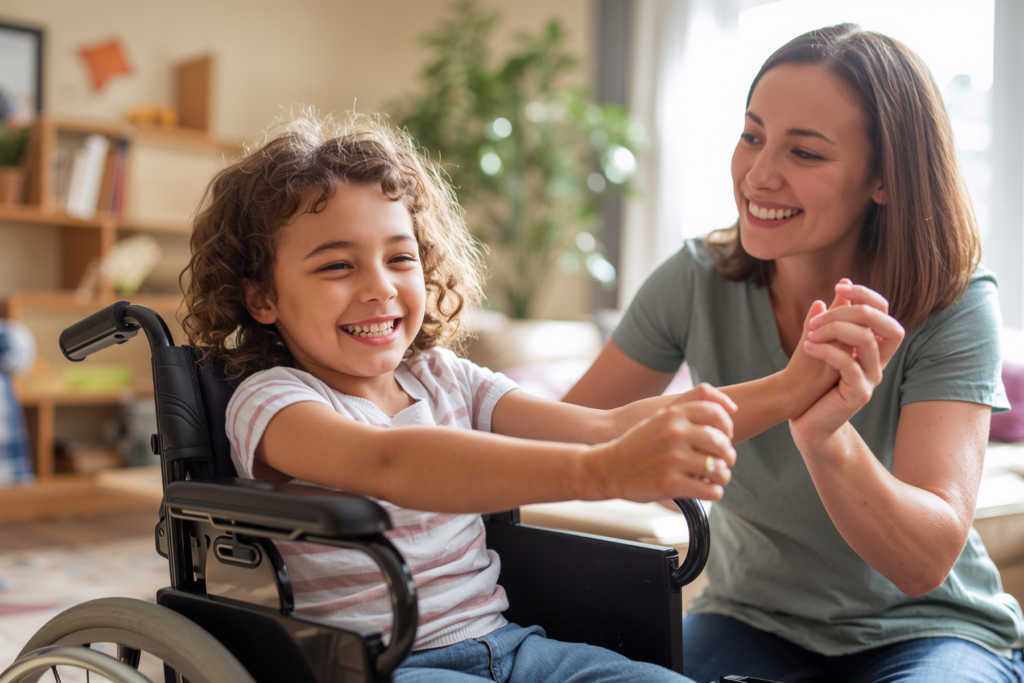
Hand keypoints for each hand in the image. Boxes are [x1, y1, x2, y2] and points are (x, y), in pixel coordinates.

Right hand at [588, 384, 736, 501]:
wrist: (606, 468)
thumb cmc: (637, 444)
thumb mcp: (660, 417)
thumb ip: (691, 408)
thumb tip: (732, 407)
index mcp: (673, 415)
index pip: (717, 414)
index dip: (727, 428)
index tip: (724, 438)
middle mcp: (674, 434)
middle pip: (722, 443)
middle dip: (728, 456)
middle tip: (723, 462)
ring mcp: (673, 459)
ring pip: (719, 469)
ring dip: (722, 476)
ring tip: (714, 478)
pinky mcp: (671, 484)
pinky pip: (710, 490)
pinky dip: (713, 492)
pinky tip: (705, 489)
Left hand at [791, 282, 904, 445]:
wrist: (807, 418)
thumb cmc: (815, 380)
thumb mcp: (825, 341)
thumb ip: (835, 316)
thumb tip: (842, 284)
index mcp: (873, 347)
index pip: (885, 312)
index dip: (867, 295)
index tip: (840, 286)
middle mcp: (878, 362)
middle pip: (886, 324)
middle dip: (853, 310)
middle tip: (819, 317)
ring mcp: (871, 379)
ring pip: (866, 341)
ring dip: (835, 330)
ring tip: (810, 334)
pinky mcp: (858, 395)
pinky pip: (849, 366)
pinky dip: (828, 351)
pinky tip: (808, 347)